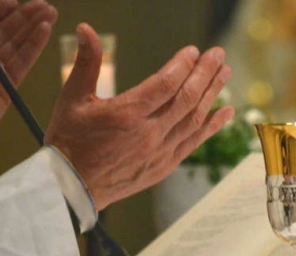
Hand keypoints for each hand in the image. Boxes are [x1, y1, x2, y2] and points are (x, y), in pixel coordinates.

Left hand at [0, 0, 57, 157]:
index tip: (14, 1)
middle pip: (6, 31)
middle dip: (25, 17)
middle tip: (44, 4)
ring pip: (18, 44)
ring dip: (34, 28)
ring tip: (51, 13)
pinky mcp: (7, 87)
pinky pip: (23, 63)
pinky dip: (34, 47)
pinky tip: (45, 32)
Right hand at [46, 24, 233, 210]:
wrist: (71, 188)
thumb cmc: (69, 141)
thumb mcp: (72, 98)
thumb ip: (86, 62)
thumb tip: (84, 28)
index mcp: (127, 114)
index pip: (166, 84)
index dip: (183, 65)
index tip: (193, 51)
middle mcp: (148, 133)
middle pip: (187, 98)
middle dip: (206, 74)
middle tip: (219, 54)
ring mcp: (160, 151)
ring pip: (194, 119)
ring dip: (212, 94)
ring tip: (225, 73)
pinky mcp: (164, 165)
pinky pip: (194, 142)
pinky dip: (213, 126)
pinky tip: (226, 112)